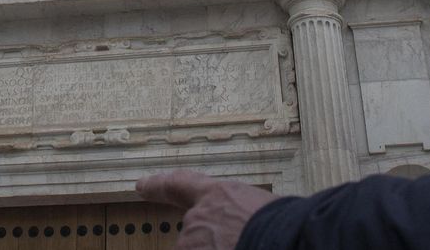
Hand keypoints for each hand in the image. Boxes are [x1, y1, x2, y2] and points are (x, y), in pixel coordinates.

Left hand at [137, 170, 276, 249]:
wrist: (288, 239)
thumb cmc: (284, 223)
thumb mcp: (261, 207)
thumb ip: (239, 213)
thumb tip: (244, 226)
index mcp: (218, 194)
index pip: (180, 185)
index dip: (158, 185)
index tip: (141, 186)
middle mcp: (198, 216)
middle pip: (194, 234)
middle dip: (213, 243)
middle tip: (242, 243)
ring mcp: (192, 242)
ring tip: (247, 247)